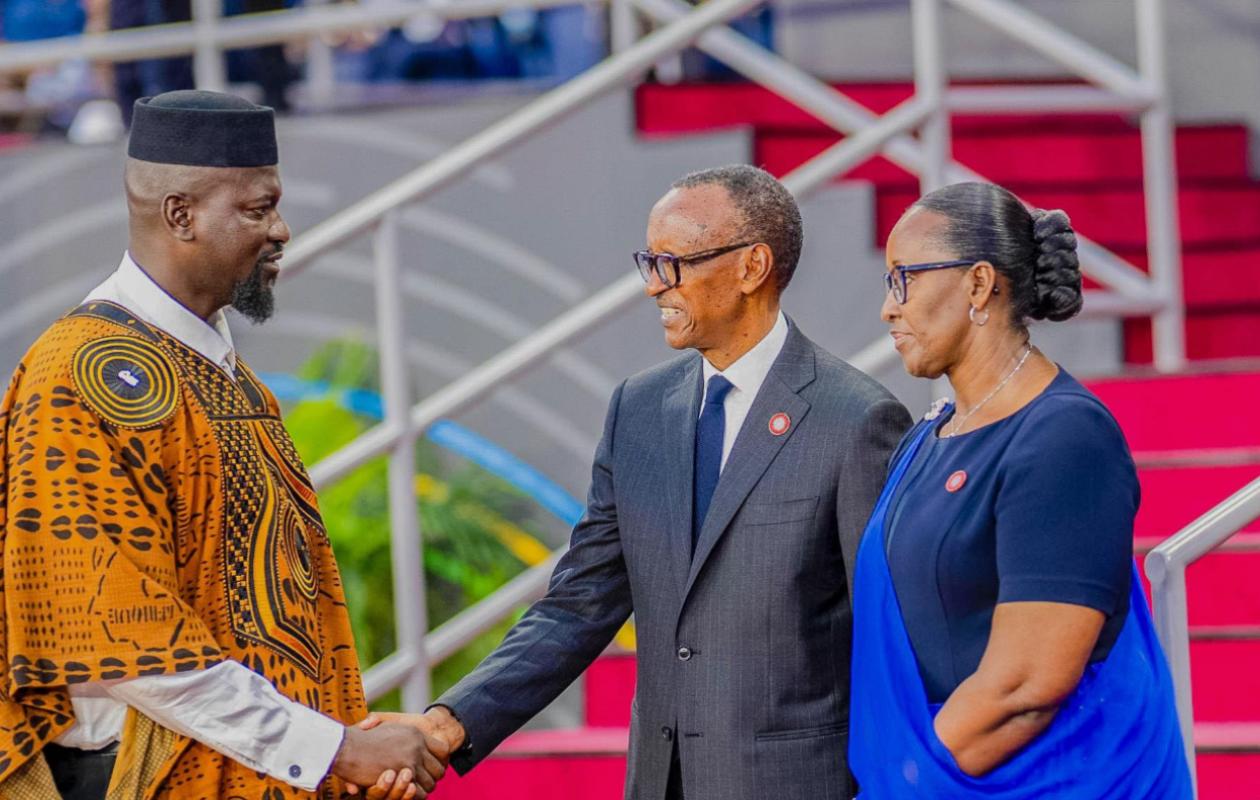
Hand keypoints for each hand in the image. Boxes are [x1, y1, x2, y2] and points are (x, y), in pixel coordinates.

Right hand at [345, 708, 465, 795]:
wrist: (345, 747)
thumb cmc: (357, 739)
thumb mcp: (375, 725)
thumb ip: (379, 724)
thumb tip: (371, 720)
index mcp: (415, 732)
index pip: (442, 750)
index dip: (438, 761)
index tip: (431, 768)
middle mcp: (418, 744)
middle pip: (439, 768)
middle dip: (433, 778)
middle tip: (424, 783)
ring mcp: (412, 759)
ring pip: (432, 782)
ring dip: (424, 788)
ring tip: (414, 790)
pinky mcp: (404, 773)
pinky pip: (420, 791)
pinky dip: (415, 795)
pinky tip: (407, 793)